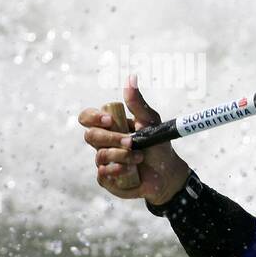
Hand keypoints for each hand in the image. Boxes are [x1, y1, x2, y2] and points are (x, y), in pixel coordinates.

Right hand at [79, 75, 189, 205]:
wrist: (168, 172)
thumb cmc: (158, 144)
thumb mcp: (151, 121)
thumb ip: (137, 102)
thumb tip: (131, 77)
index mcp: (109, 126)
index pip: (87, 118)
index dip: (93, 118)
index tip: (109, 120)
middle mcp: (102, 143)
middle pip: (90, 136)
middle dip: (111, 139)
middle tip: (131, 141)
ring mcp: (103, 161)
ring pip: (99, 156)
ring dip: (122, 156)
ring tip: (140, 157)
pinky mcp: (107, 179)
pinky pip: (102, 174)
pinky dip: (116, 171)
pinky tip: (129, 170)